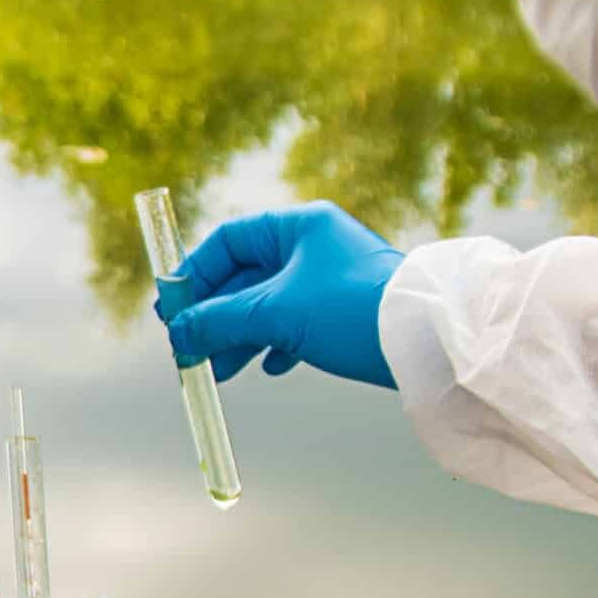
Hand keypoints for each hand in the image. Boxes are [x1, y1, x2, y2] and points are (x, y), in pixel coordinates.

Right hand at [163, 201, 402, 386]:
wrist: (425, 343)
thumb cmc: (351, 311)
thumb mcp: (275, 313)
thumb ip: (219, 320)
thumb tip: (177, 333)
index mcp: (299, 226)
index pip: (228, 240)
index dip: (195, 273)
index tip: (171, 308)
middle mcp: (314, 246)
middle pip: (244, 276)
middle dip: (213, 316)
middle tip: (187, 348)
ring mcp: (331, 280)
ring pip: (267, 305)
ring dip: (237, 337)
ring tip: (216, 371)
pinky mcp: (346, 313)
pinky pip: (296, 325)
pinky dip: (274, 345)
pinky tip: (266, 368)